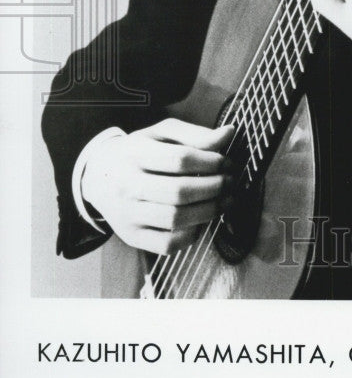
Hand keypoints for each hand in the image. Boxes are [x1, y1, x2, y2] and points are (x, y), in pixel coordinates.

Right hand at [81, 118, 234, 254]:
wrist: (97, 176)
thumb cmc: (138, 151)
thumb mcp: (160, 133)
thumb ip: (195, 134)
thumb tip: (229, 133)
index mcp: (135, 153)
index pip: (180, 159)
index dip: (211, 162)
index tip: (227, 163)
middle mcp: (126, 185)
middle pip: (179, 191)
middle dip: (214, 187)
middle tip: (230, 182)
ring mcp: (127, 214)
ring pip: (175, 219)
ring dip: (209, 211)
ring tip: (225, 201)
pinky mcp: (131, 236)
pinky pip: (167, 244)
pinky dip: (191, 235)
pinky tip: (202, 221)